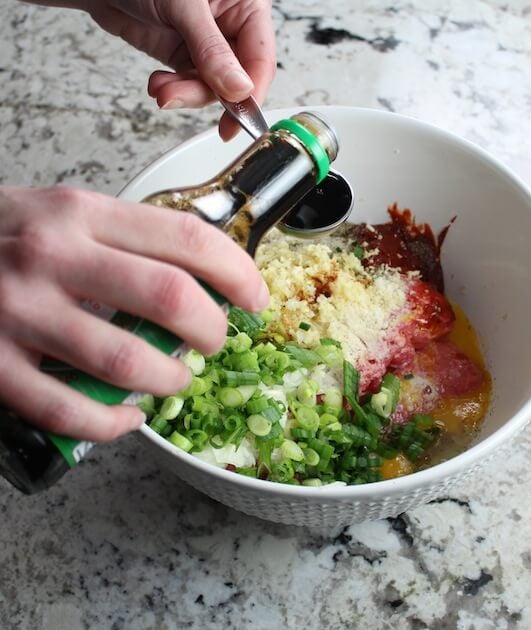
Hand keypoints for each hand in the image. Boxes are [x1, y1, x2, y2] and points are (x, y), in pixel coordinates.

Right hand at [0, 186, 268, 439]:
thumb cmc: (1, 237)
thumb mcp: (65, 214)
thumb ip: (127, 240)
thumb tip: (202, 278)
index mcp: (82, 213)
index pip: (188, 239)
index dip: (238, 274)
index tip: (255, 298)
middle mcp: (53, 256)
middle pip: (172, 300)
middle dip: (213, 331)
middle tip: (215, 342)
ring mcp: (18, 313)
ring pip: (129, 362)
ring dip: (170, 380)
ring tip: (174, 379)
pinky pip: (71, 412)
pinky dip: (113, 425)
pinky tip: (125, 419)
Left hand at [87, 0, 275, 139]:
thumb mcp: (183, 6)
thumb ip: (212, 50)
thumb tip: (240, 89)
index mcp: (247, 7)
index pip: (260, 60)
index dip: (252, 94)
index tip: (239, 119)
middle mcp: (231, 28)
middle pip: (237, 81)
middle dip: (208, 94)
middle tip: (182, 98)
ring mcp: (208, 46)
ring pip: (212, 88)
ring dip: (185, 94)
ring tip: (162, 90)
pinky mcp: (185, 57)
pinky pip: (190, 86)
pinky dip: (174, 91)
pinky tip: (159, 84)